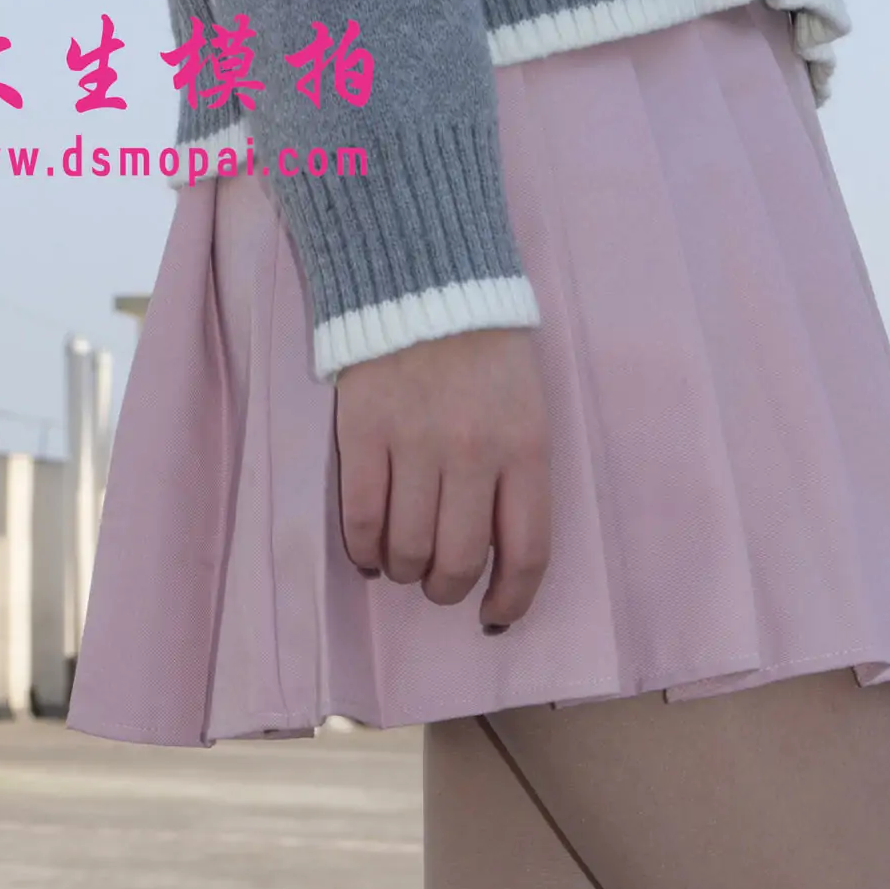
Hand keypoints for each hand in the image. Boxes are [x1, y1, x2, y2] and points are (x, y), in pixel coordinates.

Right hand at [333, 329, 550, 630]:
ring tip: (401, 561)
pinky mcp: (364, 432)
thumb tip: (498, 559)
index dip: (511, 600)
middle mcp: (474, 451)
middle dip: (446, 588)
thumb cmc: (483, 349)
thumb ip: (519, 476)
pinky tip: (367, 552)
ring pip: (408, 549)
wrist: (421, 272)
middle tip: (437, 583)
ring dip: (404, 570)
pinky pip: (362, 521)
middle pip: (459, 560)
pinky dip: (363, 551)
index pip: (527, 552)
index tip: (494, 617)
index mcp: (525, 447)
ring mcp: (415, 442)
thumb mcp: (526, 407)